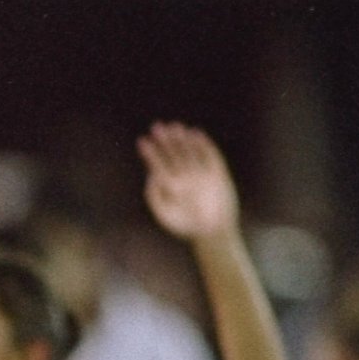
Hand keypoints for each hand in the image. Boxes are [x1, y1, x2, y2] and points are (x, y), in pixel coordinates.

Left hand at [139, 122, 239, 244]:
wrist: (213, 232)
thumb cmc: (186, 227)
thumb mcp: (165, 215)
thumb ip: (155, 197)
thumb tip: (151, 176)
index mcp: (170, 186)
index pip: (157, 165)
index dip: (150, 153)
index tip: (142, 141)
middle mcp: (184, 177)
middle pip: (172, 154)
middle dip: (165, 141)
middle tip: (158, 127)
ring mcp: (200, 173)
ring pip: (189, 151)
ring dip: (182, 139)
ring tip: (175, 127)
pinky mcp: (216, 172)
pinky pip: (209, 155)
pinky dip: (203, 145)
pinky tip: (195, 134)